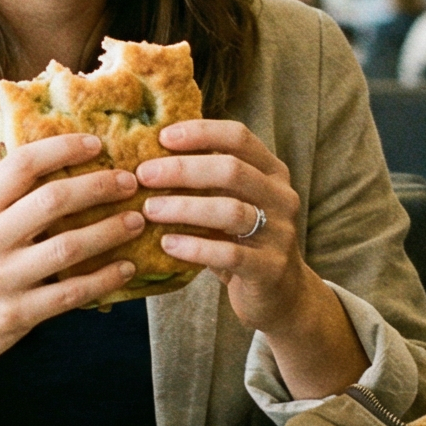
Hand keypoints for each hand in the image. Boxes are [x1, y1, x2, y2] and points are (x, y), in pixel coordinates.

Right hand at [0, 133, 147, 380]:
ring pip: (68, 246)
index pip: (21, 164)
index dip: (62, 148)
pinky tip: (126, 268)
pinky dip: (104, 278)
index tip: (95, 143)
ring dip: (110, 230)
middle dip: (98, 186)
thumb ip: (3, 200)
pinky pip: (71, 292)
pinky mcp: (16, 315)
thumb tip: (57, 165)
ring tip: (137, 220)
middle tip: (129, 181)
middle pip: (52, 200)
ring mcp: (1, 279)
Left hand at [136, 118, 366, 398]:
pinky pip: (231, 254)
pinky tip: (168, 244)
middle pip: (232, 170)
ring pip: (231, 211)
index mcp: (272, 171)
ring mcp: (280, 233)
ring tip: (149, 210)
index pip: (239, 136)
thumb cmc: (242, 241)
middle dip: (182, 169)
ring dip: (184, 207)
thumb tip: (147, 155)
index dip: (201, 132)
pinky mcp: (271, 268)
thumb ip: (206, 181)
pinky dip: (195, 247)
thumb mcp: (231, 203)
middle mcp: (281, 197)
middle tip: (144, 175)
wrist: (280, 294)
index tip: (162, 137)